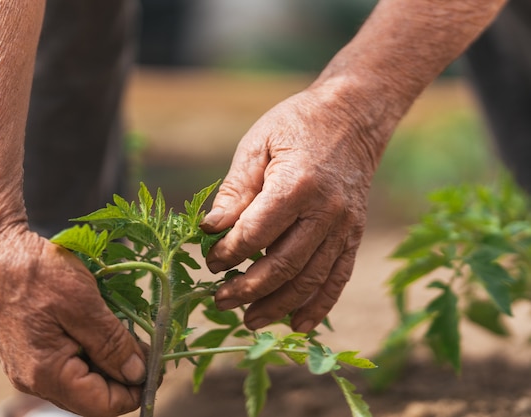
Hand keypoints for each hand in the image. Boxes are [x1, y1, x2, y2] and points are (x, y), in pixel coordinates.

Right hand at [0, 225, 145, 416]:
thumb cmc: (34, 273)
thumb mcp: (84, 304)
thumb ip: (111, 344)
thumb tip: (137, 373)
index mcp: (47, 374)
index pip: (102, 406)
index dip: (135, 392)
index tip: (157, 368)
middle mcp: (34, 380)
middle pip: (91, 397)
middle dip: (124, 377)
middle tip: (147, 346)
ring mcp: (28, 366)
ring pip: (81, 381)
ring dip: (108, 363)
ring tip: (128, 334)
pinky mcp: (28, 350)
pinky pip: (67, 364)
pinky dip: (90, 352)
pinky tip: (102, 328)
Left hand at [201, 83, 384, 332]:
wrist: (353, 117)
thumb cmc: (296, 126)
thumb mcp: (257, 146)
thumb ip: (235, 190)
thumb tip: (210, 229)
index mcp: (296, 185)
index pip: (256, 233)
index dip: (229, 253)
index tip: (210, 262)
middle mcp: (325, 211)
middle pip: (284, 264)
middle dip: (247, 288)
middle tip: (220, 300)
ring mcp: (345, 226)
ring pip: (310, 279)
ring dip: (278, 305)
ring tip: (249, 321)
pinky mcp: (354, 234)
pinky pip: (338, 278)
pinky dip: (319, 306)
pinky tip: (297, 325)